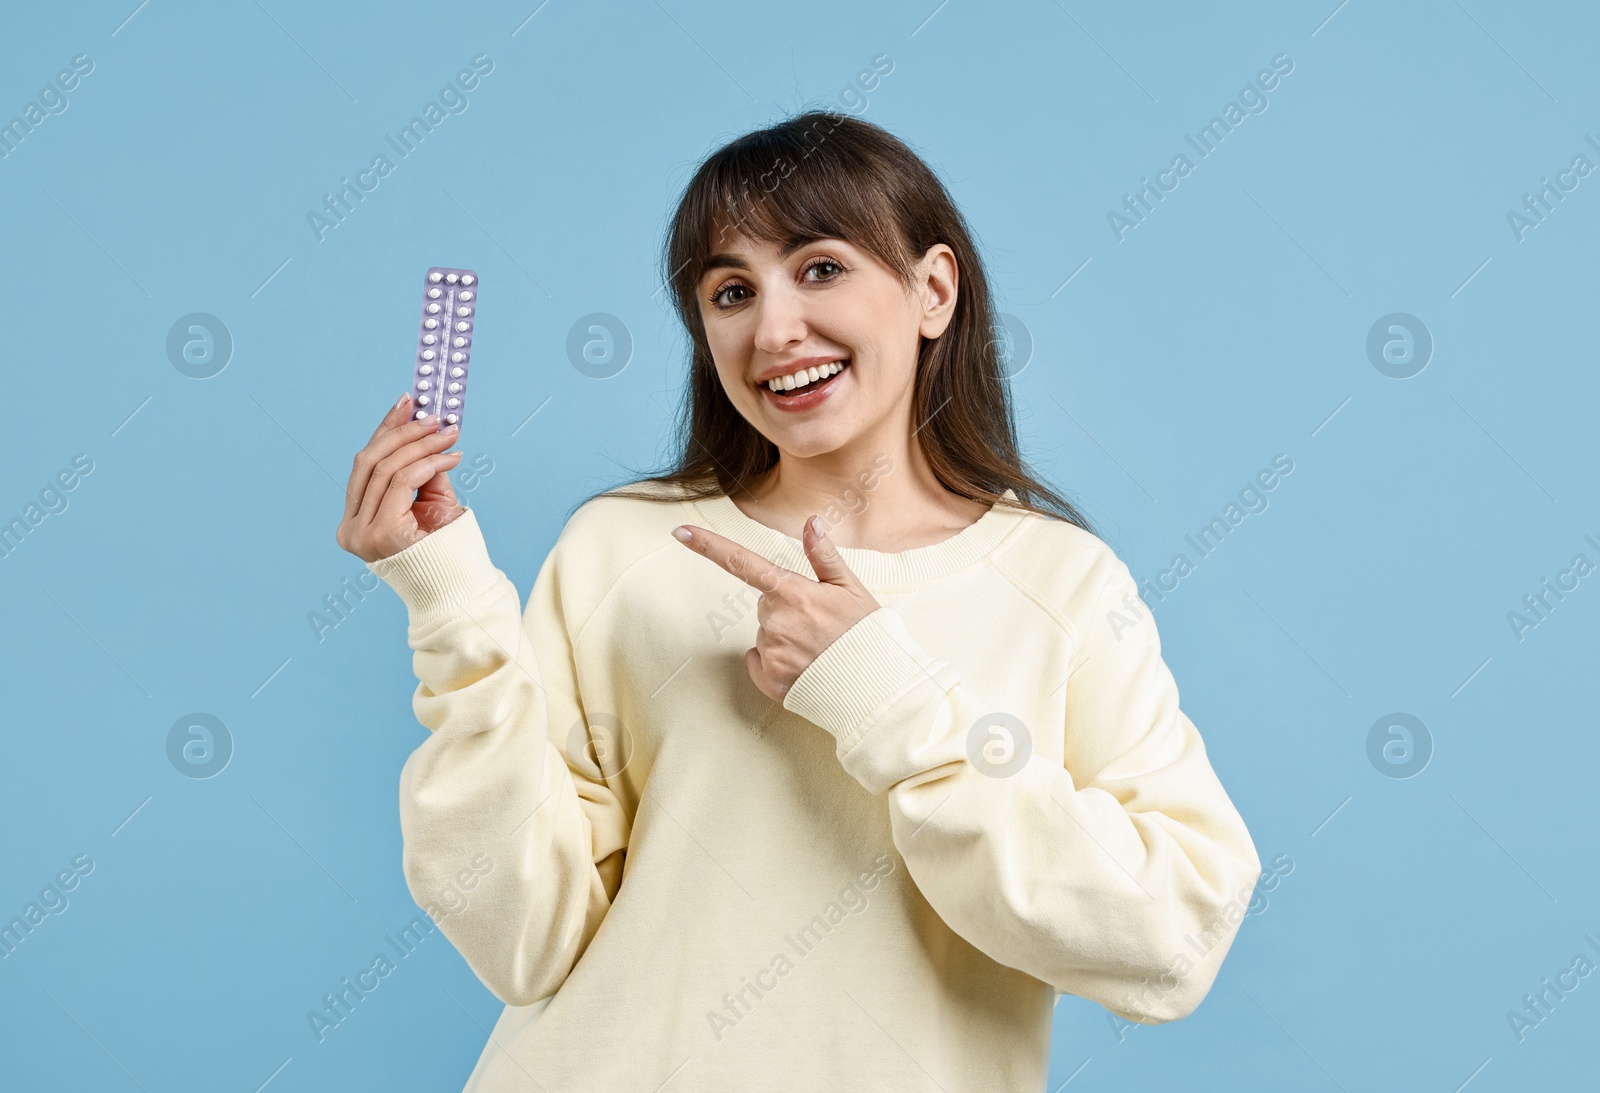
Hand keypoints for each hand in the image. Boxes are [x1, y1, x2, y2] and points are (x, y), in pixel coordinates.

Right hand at [336, 394, 464, 562]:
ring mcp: (362, 533)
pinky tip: (452, 456)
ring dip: (421, 445)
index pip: (364, 466)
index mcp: (355, 522)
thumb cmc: (446, 549)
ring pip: (386, 469)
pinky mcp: (383, 534)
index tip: (406, 404)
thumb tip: (425, 428)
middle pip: (370, 462)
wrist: (460, 590)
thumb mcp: (430, 502)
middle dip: (402, 433)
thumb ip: (421, 470)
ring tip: (449, 434)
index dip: (385, 431)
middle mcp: (351, 529)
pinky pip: (402, 483)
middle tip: (432, 416)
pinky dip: (429, 463)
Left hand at [672, 515, 879, 701]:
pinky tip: (803, 667)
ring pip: (765, 633)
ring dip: (785, 638)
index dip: (708, 546)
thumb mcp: (852, 588)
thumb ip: (824, 555)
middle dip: (787, 609)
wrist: (875, 688)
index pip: (742, 563)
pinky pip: (758, 661)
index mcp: (793, 593)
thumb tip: (810, 522)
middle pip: (765, 604)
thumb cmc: (866, 635)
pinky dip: (776, 664)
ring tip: (817, 649)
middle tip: (820, 624)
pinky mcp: (768, 679)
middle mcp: (776, 621)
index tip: (680, 532)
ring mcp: (770, 652)